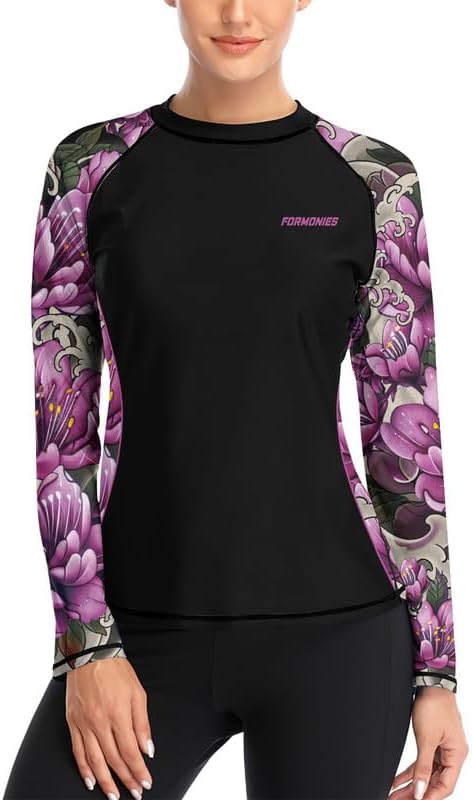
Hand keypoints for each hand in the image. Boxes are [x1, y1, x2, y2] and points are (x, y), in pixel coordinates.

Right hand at [65, 657, 154, 798]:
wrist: (90, 654)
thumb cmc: (116, 670)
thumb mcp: (138, 693)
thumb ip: (142, 724)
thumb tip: (147, 749)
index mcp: (118, 714)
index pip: (130, 751)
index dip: (138, 770)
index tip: (145, 782)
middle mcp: (100, 722)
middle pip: (114, 759)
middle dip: (126, 779)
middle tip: (135, 792)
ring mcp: (84, 724)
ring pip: (95, 761)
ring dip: (105, 781)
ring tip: (114, 795)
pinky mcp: (72, 722)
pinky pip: (78, 751)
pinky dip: (84, 769)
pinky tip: (91, 780)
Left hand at [389, 687, 468, 798]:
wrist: (431, 683)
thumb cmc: (434, 706)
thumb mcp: (427, 739)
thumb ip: (423, 766)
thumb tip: (421, 790)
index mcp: (457, 755)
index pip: (445, 786)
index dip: (429, 796)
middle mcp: (452, 754)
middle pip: (435, 782)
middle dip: (417, 793)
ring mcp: (442, 749)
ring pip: (427, 774)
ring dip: (412, 785)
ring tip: (395, 795)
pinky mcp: (432, 742)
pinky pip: (422, 762)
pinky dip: (411, 772)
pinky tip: (398, 781)